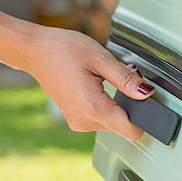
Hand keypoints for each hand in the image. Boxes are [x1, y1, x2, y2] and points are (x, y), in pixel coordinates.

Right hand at [20, 25, 153, 140]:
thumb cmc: (63, 50)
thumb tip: (148, 93)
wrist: (33, 51)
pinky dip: (107, 103)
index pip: (131, 130)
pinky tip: (101, 84)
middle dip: (132, 103)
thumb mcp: (101, 59)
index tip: (148, 98)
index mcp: (92, 108)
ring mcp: (78, 122)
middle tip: (127, 75)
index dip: (145, 116)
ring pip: (114, 121)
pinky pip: (101, 117)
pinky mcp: (76, 118)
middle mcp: (84, 121)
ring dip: (119, 101)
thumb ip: (126, 79)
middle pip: (124, 125)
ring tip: (109, 76)